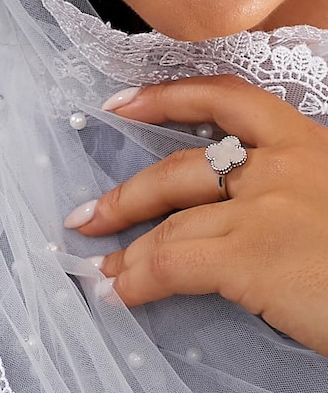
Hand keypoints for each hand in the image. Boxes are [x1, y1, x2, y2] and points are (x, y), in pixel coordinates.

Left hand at [64, 75, 327, 356]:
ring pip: (171, 222)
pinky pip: (171, 264)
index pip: (231, 101)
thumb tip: (243, 222)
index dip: (169, 98)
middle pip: (183, 168)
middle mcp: (284, 166)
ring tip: (104, 271)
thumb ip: (295, 198)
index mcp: (312, 145)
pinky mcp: (250, 255)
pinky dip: (139, 280)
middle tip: (88, 216)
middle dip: (128, 195)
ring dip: (129, 249)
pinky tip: (121, 295)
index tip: (123, 104)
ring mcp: (265, 209)